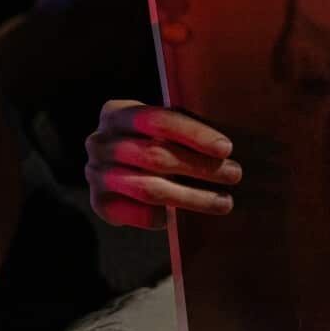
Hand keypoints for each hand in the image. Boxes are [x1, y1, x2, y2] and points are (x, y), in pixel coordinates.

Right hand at [85, 100, 241, 228]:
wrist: (114, 163)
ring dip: (191, 197)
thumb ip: (183, 127)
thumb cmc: (151, 139)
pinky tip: (179, 218)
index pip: (157, 120)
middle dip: (200, 167)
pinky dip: (158, 217)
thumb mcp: (161, 124)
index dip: (194, 134)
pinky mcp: (98, 202)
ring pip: (149, 188)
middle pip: (155, 156)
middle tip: (233, 174)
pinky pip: (133, 213)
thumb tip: (224, 147)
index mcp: (117, 112)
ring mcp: (95, 173)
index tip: (226, 148)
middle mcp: (100, 142)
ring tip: (223, 202)